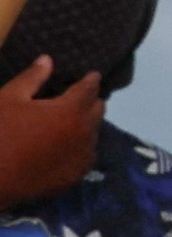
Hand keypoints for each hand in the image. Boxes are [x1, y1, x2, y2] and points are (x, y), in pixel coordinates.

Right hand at [0, 54, 98, 204]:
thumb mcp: (9, 99)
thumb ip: (32, 78)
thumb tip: (48, 59)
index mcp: (71, 111)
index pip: (90, 90)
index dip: (91, 80)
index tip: (92, 75)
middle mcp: (84, 133)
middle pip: (97, 111)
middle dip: (91, 101)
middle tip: (81, 96)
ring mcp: (82, 157)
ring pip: (93, 134)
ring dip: (86, 124)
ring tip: (73, 119)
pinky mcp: (75, 177)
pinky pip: (86, 155)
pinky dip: (81, 146)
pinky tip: (68, 144)